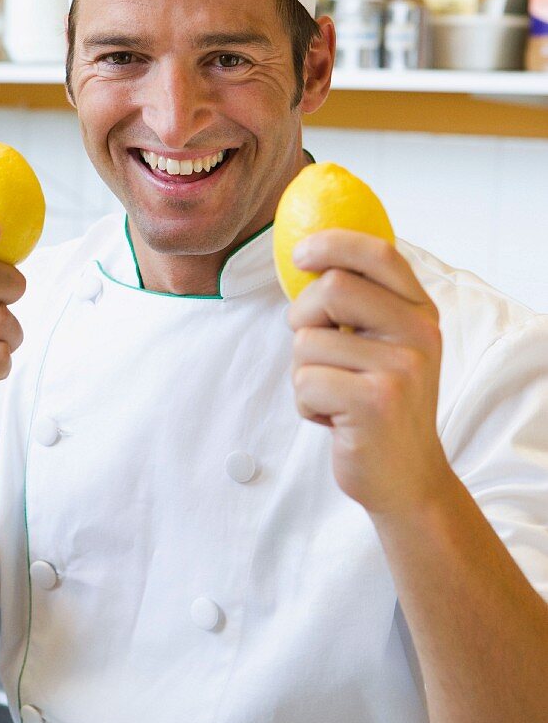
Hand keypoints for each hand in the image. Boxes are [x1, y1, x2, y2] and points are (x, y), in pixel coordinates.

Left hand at [288, 228, 449, 514]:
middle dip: (303, 317)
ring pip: (308, 341)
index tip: (301, 256)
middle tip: (313, 349)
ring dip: (303, 372)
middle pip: (331, 288)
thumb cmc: (380, 403)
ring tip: (334, 395)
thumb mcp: (385, 345)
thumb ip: (362, 303)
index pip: (379, 254)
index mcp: (420, 312)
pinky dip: (306, 404)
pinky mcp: (374, 403)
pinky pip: (305, 381)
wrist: (408, 478)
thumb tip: (308, 253)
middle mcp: (418, 334)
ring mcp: (400, 368)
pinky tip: (334, 419)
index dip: (333, 244)